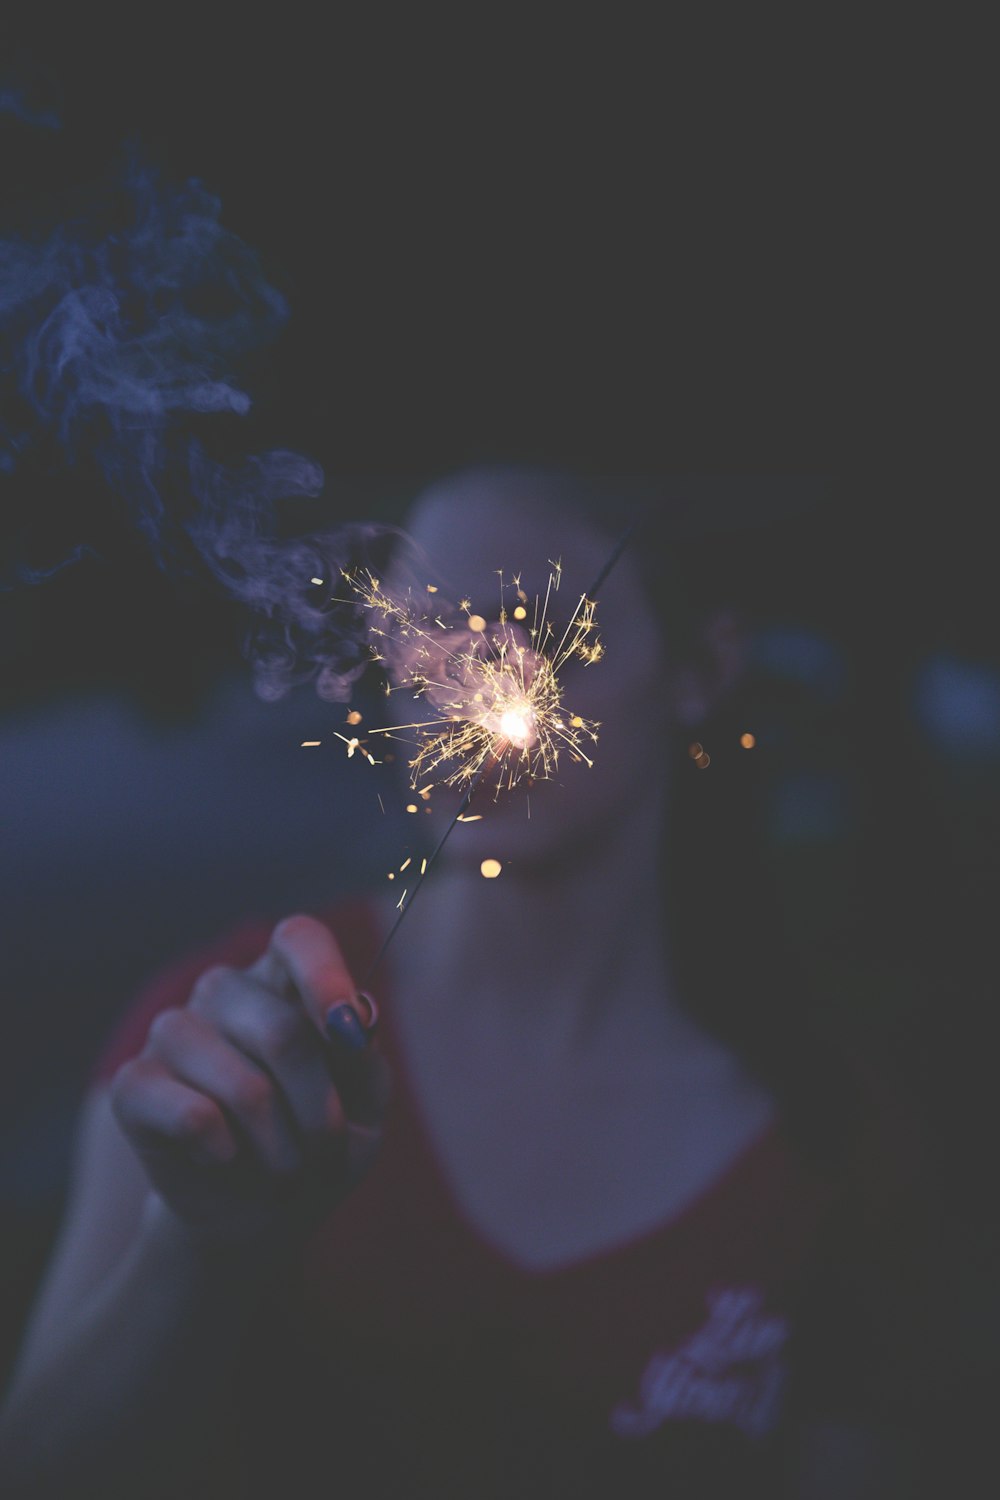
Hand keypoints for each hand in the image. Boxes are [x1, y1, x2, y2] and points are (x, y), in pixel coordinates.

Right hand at [110, 915, 386, 1250]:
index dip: (325, 976)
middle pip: (283, 1034)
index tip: (348, 1029)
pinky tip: (224, 1158)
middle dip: (320, 1112)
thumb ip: (366, 1065)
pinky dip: (226, 1153)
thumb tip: (351, 1030)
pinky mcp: (135, 1082)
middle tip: (328, 1150)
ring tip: (283, 1166)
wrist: (258, 1214)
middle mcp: (226, 991)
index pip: (300, 939)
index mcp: (284, 979)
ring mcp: (173, 1031)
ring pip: (244, 1087)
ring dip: (280, 1147)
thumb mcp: (364, 1110)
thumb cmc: (319, 1145)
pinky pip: (192, 1117)